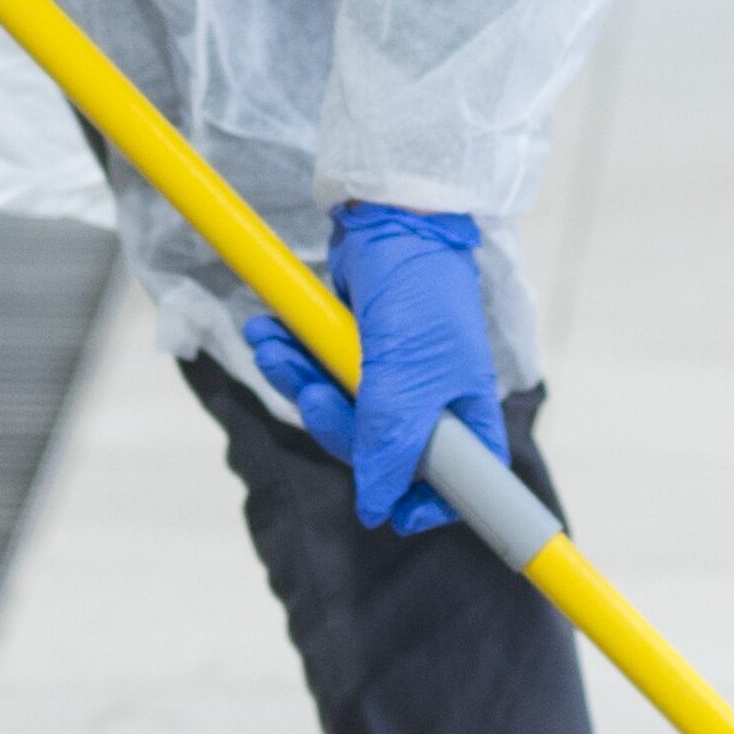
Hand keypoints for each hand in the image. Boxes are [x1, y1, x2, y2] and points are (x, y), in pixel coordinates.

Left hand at [299, 205, 513, 536]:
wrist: (390, 219)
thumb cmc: (419, 297)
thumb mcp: (406, 380)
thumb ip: (390, 446)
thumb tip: (376, 511)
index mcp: (465, 414)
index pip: (459, 484)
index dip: (427, 504)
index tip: (394, 514)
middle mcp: (433, 401)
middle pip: (380, 454)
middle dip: (335, 427)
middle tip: (314, 396)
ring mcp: (394, 376)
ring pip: (340, 413)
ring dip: (298, 384)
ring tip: (270, 348)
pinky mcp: (357, 350)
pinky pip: (320, 375)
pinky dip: (291, 359)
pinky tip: (268, 335)